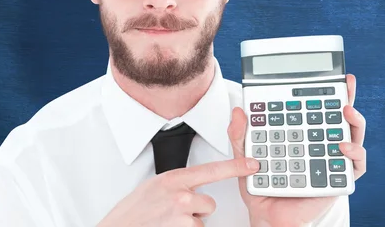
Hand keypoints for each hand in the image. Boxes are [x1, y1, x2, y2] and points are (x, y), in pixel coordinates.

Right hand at [96, 158, 259, 226]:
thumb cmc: (132, 212)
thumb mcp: (154, 188)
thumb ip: (176, 185)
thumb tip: (191, 189)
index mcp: (174, 179)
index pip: (212, 169)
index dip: (236, 166)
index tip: (253, 164)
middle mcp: (180, 196)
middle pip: (209, 203)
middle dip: (197, 211)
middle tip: (174, 214)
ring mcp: (182, 216)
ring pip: (202, 221)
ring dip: (189, 224)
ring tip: (167, 223)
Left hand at [228, 74, 366, 226]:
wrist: (266, 214)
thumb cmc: (262, 183)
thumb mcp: (246, 155)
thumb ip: (241, 135)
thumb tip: (238, 112)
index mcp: (304, 132)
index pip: (319, 107)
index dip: (328, 90)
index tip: (333, 74)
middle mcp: (322, 143)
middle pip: (341, 117)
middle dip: (348, 98)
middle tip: (347, 85)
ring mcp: (333, 159)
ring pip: (354, 136)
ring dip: (354, 121)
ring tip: (346, 112)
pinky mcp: (338, 179)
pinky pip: (355, 165)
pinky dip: (354, 154)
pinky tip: (343, 147)